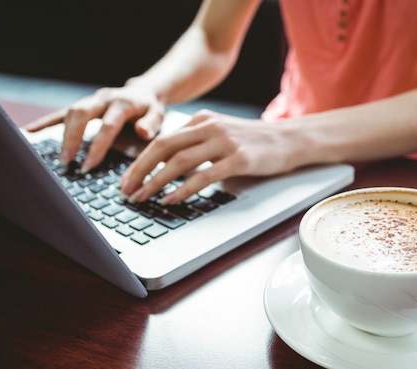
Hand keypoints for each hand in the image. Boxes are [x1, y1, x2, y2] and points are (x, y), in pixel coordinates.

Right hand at [24, 84, 164, 171]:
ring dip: (62, 135)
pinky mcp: (83, 105)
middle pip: (82, 114)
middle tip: (67, 162)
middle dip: (72, 138)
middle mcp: (103, 98)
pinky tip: (30, 132)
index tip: (89, 164)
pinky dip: (45, 122)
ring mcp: (90, 100)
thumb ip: (152, 123)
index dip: (98, 145)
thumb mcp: (158, 114)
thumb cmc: (150, 109)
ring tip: (60, 159)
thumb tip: (143, 132)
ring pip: (70, 112)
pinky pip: (61, 112)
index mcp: (122, 103)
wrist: (143, 92)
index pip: (108, 125)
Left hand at [120, 110, 300, 204]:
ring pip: (179, 161)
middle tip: (126, 190)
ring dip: (156, 181)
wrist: (291, 140)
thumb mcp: (222, 134)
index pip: (162, 140)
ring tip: (143, 197)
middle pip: (163, 147)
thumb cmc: (255, 142)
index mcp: (202, 120)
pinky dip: (183, 189)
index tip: (127, 180)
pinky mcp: (238, 159)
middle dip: (139, 170)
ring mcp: (224, 142)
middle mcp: (210, 126)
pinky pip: (204, 175)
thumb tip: (168, 166)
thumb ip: (197, 143)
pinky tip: (171, 199)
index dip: (140, 161)